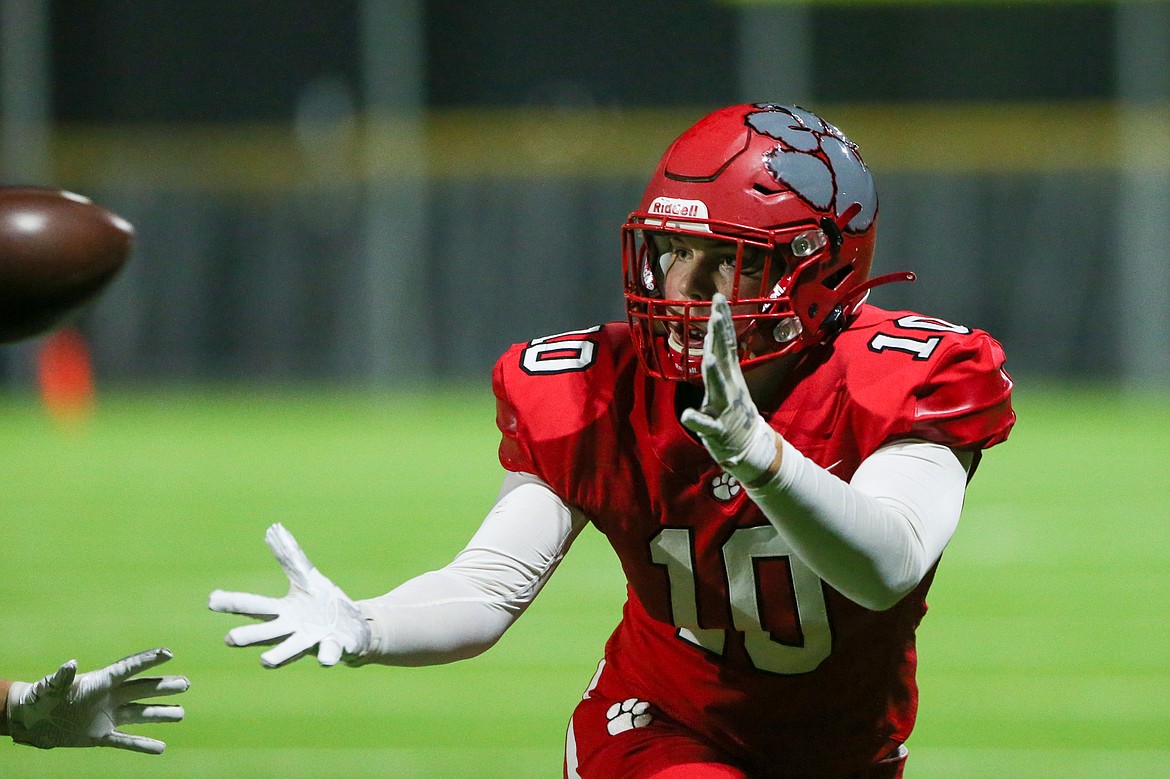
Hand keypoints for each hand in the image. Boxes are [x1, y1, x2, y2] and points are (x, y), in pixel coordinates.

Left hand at [5, 648, 186, 753]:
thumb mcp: (49, 687)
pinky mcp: (102, 735)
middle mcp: (110, 697)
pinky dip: (142, 744)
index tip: (168, 653)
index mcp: (100, 681)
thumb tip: (70, 664)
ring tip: (181, 713)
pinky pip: (126, 741)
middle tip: (185, 684)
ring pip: (141, 714)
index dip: (148, 661)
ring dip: (160, 714)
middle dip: (164, 687)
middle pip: (142, 690)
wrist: (33, 721)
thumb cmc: (40, 698)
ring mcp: (109, 716)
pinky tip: (160, 747)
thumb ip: (61, 677)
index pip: (129, 669)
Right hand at [209, 523, 370, 667]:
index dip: (234, 603)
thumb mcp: (307, 577)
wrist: (354, 629)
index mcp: (283, 611)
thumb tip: (273, 527)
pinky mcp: (333, 646)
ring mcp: (311, 640)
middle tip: (229, 638)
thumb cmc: (323, 604)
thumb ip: (289, 556)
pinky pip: (329, 652)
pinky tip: (324, 659)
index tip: (212, 599)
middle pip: (267, 632)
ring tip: (265, 661)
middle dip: (249, 635)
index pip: (255, 606)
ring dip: (279, 654)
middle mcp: (292, 630)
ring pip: (292, 649)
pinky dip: (327, 654)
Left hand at [679, 293, 778, 484]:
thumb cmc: (734, 409)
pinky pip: (706, 424)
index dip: (722, 319)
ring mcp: (724, 407)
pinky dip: (696, 419)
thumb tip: (712, 329)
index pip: (725, 342)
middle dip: (720, 334)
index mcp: (730, 374)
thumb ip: (719, 355)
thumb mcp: (728, 379)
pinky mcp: (717, 429)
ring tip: (709, 358)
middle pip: (723, 356)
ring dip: (714, 374)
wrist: (748, 446)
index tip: (718, 297)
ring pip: (718, 388)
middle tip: (717, 312)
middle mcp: (729, 386)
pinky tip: (687, 415)